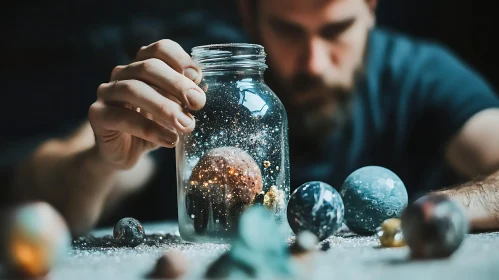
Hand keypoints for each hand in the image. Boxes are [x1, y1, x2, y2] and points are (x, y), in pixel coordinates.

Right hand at [89, 39, 204, 168]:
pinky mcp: (97, 115)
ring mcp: (107, 92)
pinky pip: (122, 117)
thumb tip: (204, 89)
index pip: (160, 48)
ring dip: (164, 107)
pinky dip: (149, 129)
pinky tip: (170, 140)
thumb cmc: (152, 126)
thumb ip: (185, 99)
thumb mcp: (173, 111)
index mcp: (142, 65)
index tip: (198, 77)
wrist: (124, 153)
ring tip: (187, 125)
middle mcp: (122, 73)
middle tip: (199, 103)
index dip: (180, 59)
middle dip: (177, 84)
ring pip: (133, 89)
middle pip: (148, 66)